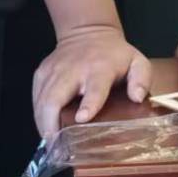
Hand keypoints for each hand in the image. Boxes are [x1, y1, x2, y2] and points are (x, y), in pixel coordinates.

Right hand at [31, 24, 151, 134]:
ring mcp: (54, 71)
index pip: (94, 88)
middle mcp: (73, 70)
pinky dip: (38, 115)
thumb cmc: (114, 55)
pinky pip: (36, 98)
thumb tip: (137, 97)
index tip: (82, 118)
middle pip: (55, 97)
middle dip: (51, 122)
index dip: (88, 104)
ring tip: (50, 143)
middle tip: (56, 145)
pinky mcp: (42, 73)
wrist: (88, 31)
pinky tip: (45, 128)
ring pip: (42, 101)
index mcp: (99, 69)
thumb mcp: (137, 62)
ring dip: (43, 123)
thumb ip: (141, 79)